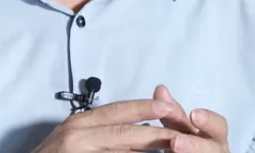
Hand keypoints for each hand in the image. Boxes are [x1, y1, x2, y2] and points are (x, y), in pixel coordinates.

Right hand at [32, 99, 181, 151]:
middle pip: (123, 132)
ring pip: (122, 152)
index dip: (144, 108)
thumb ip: (102, 132)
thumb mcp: (74, 137)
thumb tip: (140, 133)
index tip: (167, 107)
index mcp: (80, 124)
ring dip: (147, 151)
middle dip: (154, 132)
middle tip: (180, 132)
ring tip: (172, 148)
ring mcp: (78, 152)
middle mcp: (78, 135)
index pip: (117, 111)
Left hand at [152, 85, 229, 152]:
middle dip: (196, 145)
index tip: (195, 114)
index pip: (217, 126)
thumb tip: (160, 89)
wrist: (184, 152)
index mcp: (214, 137)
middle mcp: (217, 149)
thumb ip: (173, 113)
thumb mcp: (181, 129)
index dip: (208, 120)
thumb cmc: (189, 145)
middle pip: (214, 148)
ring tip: (173, 148)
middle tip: (175, 142)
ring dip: (192, 152)